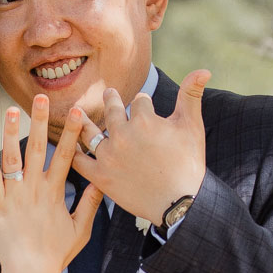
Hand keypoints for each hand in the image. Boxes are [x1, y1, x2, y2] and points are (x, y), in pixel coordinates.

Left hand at [0, 95, 101, 272]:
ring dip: (12, 131)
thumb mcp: (80, 230)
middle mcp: (34, 190)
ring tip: (12, 109)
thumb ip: (90, 204)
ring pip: (12, 157)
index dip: (73, 132)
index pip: (67, 156)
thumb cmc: (55, 255)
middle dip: (40, 121)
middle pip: (38, 148)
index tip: (77, 111)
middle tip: (41, 97)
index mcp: (55, 193)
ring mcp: (14, 196)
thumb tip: (102, 183)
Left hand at [74, 69, 210, 226]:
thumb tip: (204, 69)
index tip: (145, 103)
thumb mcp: (192, 126)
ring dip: (83, 121)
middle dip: (112, 100)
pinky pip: (80, 162)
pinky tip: (69, 146)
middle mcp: (122, 135)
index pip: (140, 101)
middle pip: (112, 110)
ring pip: (90, 133)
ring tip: (78, 112)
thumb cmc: (189, 164)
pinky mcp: (101, 177)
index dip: (145, 102)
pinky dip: (73, 152)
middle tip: (109, 93)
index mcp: (144, 120)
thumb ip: (191, 94)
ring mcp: (109, 156)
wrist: (179, 203)